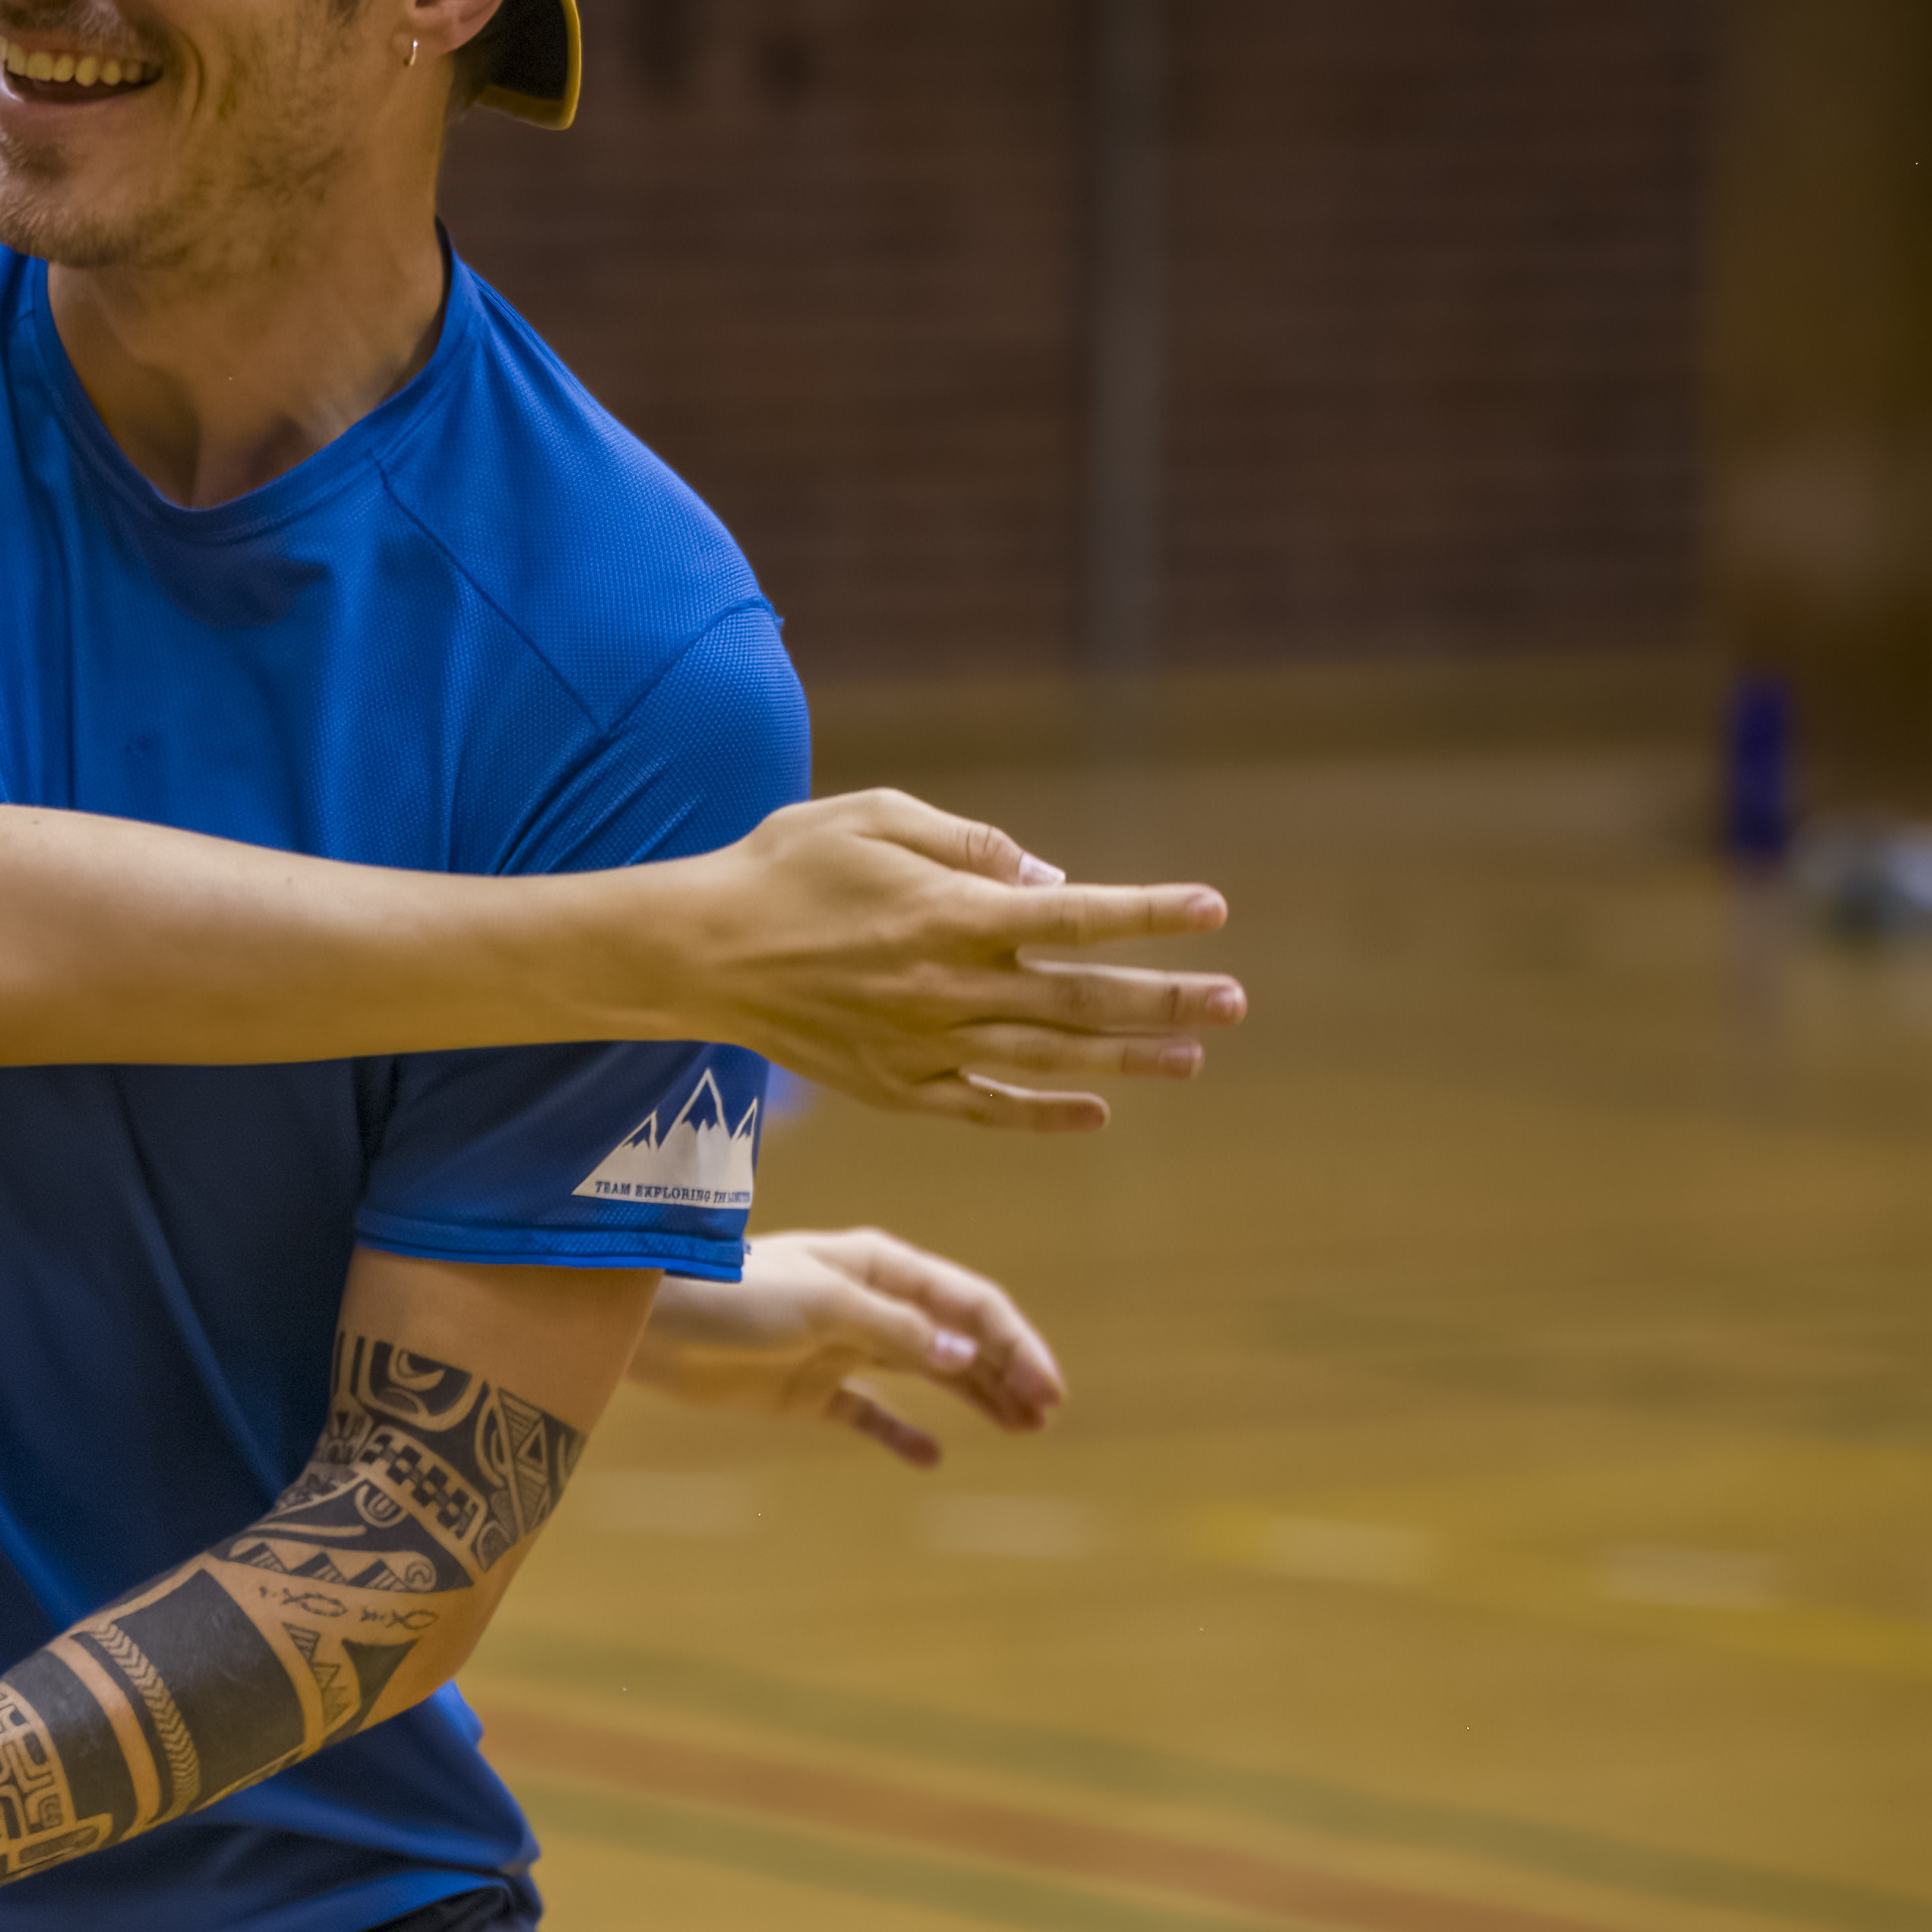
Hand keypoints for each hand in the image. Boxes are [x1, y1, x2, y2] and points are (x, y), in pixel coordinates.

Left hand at [632, 1226, 1062, 1465]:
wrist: (648, 1323)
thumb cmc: (731, 1295)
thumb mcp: (819, 1305)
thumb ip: (893, 1330)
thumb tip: (964, 1353)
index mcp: (878, 1267)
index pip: (968, 1303)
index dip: (1014, 1343)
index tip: (1045, 1389)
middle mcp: (868, 1303)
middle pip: (956, 1338)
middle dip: (1004, 1372)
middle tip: (1043, 1416)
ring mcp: (841, 1346)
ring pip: (927, 1373)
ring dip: (973, 1398)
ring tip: (1020, 1430)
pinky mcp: (808, 1389)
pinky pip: (869, 1412)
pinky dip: (900, 1434)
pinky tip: (930, 1458)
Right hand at [667, 790, 1238, 1130]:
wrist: (697, 952)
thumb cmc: (785, 867)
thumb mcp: (874, 817)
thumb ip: (971, 846)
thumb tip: (1052, 882)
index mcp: (948, 914)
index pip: (1075, 918)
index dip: (1150, 915)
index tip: (1214, 910)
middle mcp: (947, 988)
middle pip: (1079, 1000)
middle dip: (1165, 999)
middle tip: (1234, 1002)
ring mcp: (922, 1047)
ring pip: (1046, 1060)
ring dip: (1127, 1060)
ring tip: (1192, 1057)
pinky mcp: (894, 1087)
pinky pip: (984, 1109)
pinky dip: (1044, 1114)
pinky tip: (1095, 1109)